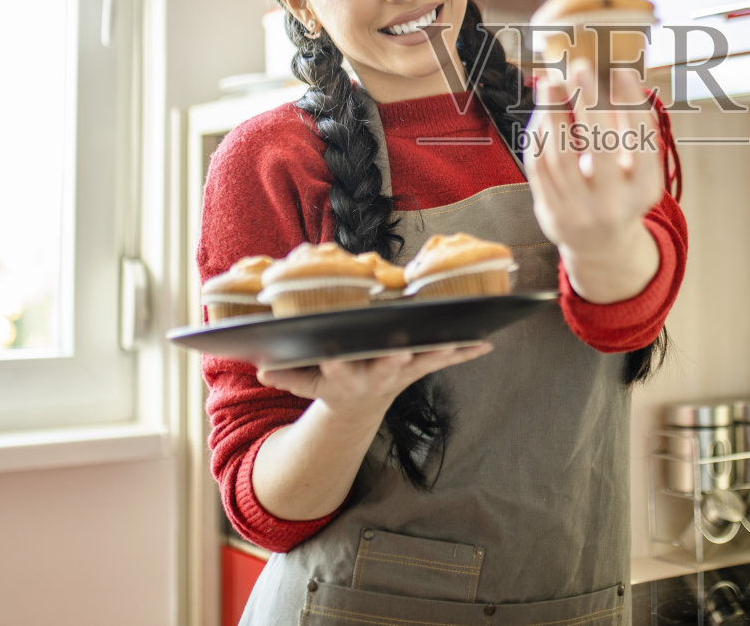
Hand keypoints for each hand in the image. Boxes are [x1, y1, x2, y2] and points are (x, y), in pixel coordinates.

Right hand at [257, 342, 492, 416]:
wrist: (357, 407)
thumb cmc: (328, 383)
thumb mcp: (305, 383)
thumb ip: (286, 376)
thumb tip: (261, 370)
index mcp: (344, 378)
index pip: (337, 367)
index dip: (334, 359)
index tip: (332, 349)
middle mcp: (375, 376)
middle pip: (386, 366)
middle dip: (394, 357)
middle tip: (402, 349)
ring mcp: (401, 373)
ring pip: (423, 361)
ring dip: (441, 352)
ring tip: (461, 341)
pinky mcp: (419, 368)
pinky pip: (445, 360)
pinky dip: (465, 352)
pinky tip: (487, 342)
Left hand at [525, 61, 662, 302]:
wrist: (601, 246)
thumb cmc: (623, 193)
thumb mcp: (640, 170)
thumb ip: (635, 130)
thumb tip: (622, 77)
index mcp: (645, 191)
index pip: (641, 140)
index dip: (631, 103)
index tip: (621, 69)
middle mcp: (614, 204)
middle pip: (601, 147)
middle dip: (590, 103)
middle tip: (581, 67)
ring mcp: (579, 212)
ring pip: (561, 155)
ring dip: (553, 112)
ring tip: (550, 81)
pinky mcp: (551, 213)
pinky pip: (539, 167)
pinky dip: (538, 135)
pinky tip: (541, 111)